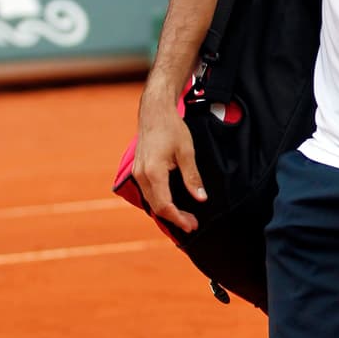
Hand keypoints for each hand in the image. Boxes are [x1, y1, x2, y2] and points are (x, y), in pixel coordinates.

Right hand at [133, 102, 205, 233]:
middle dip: (175, 218)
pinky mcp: (138, 171)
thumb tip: (201, 198)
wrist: (154, 112)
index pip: (164, 205)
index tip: (192, 225)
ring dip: (167, 212)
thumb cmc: (171, 128)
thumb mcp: (187, 152)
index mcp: (153, 172)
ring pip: (151, 202)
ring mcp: (138, 173)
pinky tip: (172, 204)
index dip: (178, 218)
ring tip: (185, 217)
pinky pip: (148, 193)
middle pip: (156, 207)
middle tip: (193, 224)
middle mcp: (142, 175)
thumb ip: (192, 177)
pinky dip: (160, 202)